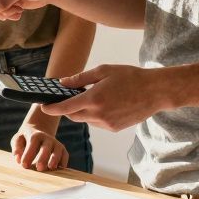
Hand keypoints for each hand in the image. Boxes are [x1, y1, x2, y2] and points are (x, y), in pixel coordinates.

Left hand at [11, 119, 68, 171]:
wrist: (38, 132)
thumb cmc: (25, 139)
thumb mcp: (18, 140)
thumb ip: (17, 148)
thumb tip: (18, 159)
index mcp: (35, 135)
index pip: (32, 145)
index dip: (28, 155)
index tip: (24, 165)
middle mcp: (47, 138)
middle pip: (46, 148)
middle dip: (43, 158)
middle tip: (39, 168)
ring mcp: (56, 144)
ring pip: (57, 151)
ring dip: (55, 159)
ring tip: (51, 168)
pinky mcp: (62, 150)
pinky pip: (65, 155)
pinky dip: (63, 161)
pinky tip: (59, 169)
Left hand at [40, 64, 173, 131]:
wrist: (155, 92)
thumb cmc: (130, 77)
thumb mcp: (104, 71)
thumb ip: (81, 78)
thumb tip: (63, 83)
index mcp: (95, 98)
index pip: (66, 107)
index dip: (52, 108)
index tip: (43, 106)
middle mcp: (99, 114)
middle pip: (73, 115)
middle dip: (67, 108)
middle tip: (66, 98)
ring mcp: (107, 124)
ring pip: (85, 120)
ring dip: (82, 111)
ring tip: (91, 97)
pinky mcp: (114, 128)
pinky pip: (97, 123)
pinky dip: (94, 115)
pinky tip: (104, 104)